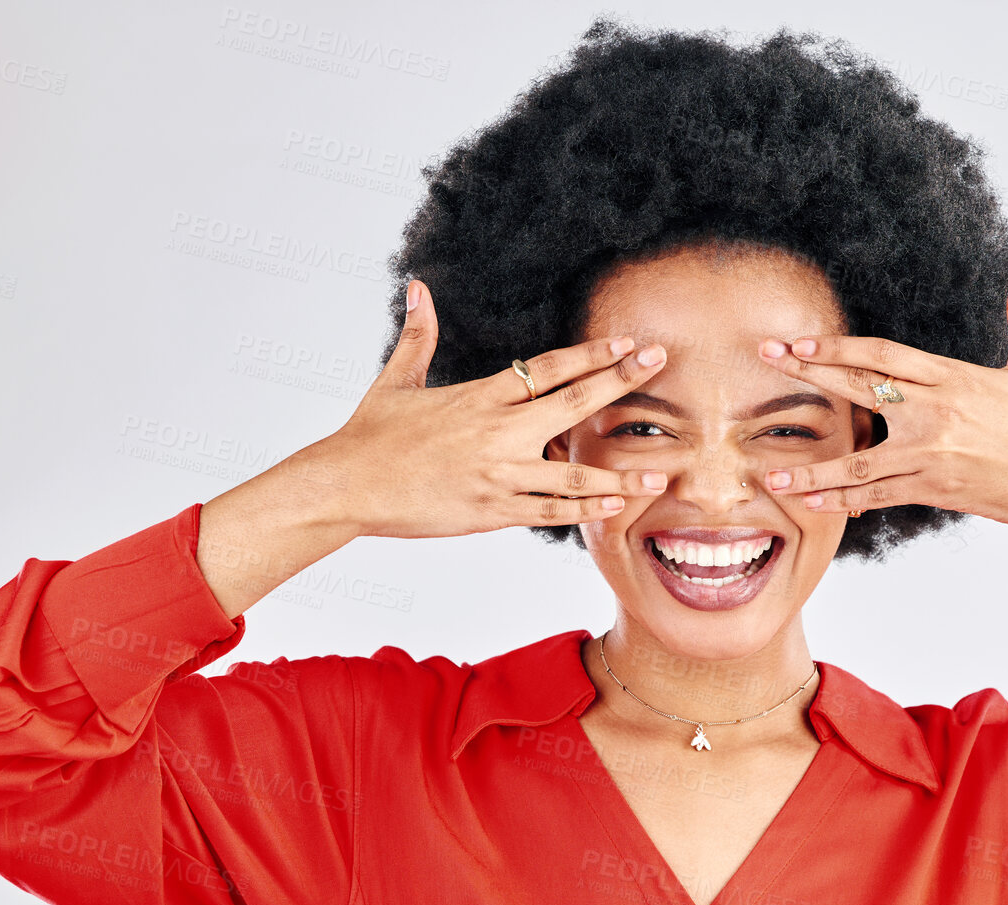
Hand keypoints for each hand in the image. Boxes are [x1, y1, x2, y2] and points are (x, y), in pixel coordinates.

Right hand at [314, 279, 671, 539]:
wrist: (345, 485)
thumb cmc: (369, 434)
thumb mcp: (395, 379)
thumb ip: (418, 335)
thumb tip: (417, 288)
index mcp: (480, 396)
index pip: (549, 367)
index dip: (593, 352)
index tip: (628, 340)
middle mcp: (496, 432)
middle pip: (573, 403)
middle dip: (622, 382)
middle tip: (661, 364)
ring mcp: (498, 475)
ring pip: (573, 473)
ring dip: (621, 473)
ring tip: (662, 472)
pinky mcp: (492, 512)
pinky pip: (550, 512)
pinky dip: (585, 510)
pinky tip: (616, 505)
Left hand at [755, 256, 1007, 567]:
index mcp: (953, 378)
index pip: (881, 355)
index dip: (836, 346)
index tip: (799, 341)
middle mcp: (934, 414)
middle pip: (858, 388)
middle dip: (807, 372)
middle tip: (766, 356)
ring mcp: (929, 456)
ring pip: (857, 461)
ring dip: (811, 468)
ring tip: (772, 475)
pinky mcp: (933, 491)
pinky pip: (877, 496)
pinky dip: (844, 501)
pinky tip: (813, 502)